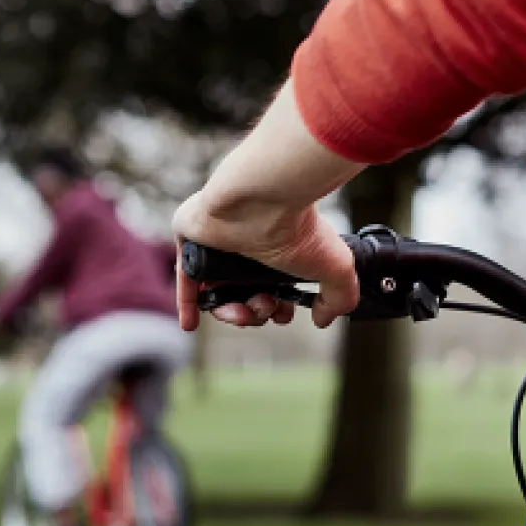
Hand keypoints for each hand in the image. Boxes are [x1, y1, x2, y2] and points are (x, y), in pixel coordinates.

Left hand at [171, 79, 364, 332]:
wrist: (264, 199)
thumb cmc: (300, 227)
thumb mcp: (335, 268)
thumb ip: (339, 297)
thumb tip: (323, 320)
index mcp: (275, 249)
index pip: (269, 289)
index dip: (274, 310)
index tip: (283, 316)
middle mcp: (246, 247)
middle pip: (243, 295)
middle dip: (256, 314)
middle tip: (267, 308)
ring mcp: (218, 244)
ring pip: (218, 293)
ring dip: (231, 314)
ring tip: (244, 313)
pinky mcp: (192, 240)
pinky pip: (186, 278)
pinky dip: (188, 305)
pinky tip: (190, 326)